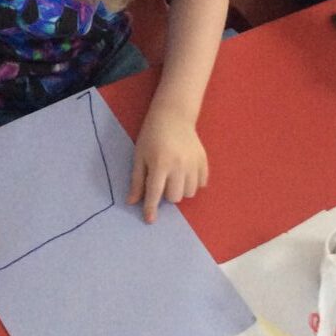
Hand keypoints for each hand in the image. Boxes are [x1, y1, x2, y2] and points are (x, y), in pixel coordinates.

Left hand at [127, 106, 207, 222]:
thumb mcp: (139, 156)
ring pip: (189, 193)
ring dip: (180, 190)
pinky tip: (186, 174)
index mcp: (160, 164)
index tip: (150, 220)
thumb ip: (137, 180)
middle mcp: (179, 165)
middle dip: (166, 194)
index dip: (151, 208)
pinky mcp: (204, 161)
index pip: (154, 193)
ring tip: (175, 178)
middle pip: (174, 197)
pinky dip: (193, 184)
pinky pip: (201, 184)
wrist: (174, 115)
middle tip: (162, 181)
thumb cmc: (151, 135)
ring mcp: (194, 164)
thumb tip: (132, 202)